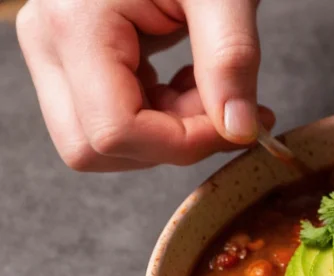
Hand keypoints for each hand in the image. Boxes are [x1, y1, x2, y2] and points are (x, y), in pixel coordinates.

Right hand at [16, 0, 274, 170]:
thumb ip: (231, 61)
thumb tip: (239, 131)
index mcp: (76, 23)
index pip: (115, 130)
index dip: (182, 144)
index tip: (238, 126)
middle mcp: (47, 41)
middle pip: (94, 148)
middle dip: (169, 144)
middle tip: (224, 109)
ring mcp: (53, 52)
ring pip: (101, 143)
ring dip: (168, 134)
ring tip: (209, 88)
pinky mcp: (72, 59)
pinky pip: (111, 120)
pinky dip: (161, 118)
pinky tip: (191, 84)